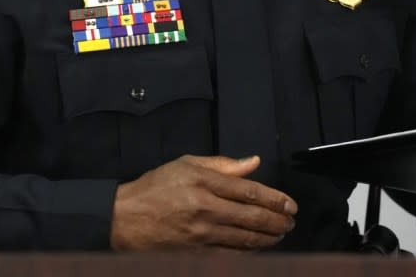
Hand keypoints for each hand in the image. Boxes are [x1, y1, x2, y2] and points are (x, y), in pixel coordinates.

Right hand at [110, 154, 297, 250]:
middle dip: (277, 220)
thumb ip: (222, 164)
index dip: (274, 199)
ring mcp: (201, 233)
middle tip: (291, 221)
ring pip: (245, 238)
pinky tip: (260, 248)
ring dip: (268, 238)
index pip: (249, 191)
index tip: (290, 204)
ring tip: (281, 234)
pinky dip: (249, 252)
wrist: (125, 218)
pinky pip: (231, 254)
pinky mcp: (196, 252)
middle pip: (252, 217)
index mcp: (204, 182)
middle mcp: (205, 208)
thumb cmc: (156, 187)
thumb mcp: (186, 164)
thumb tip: (253, 162)